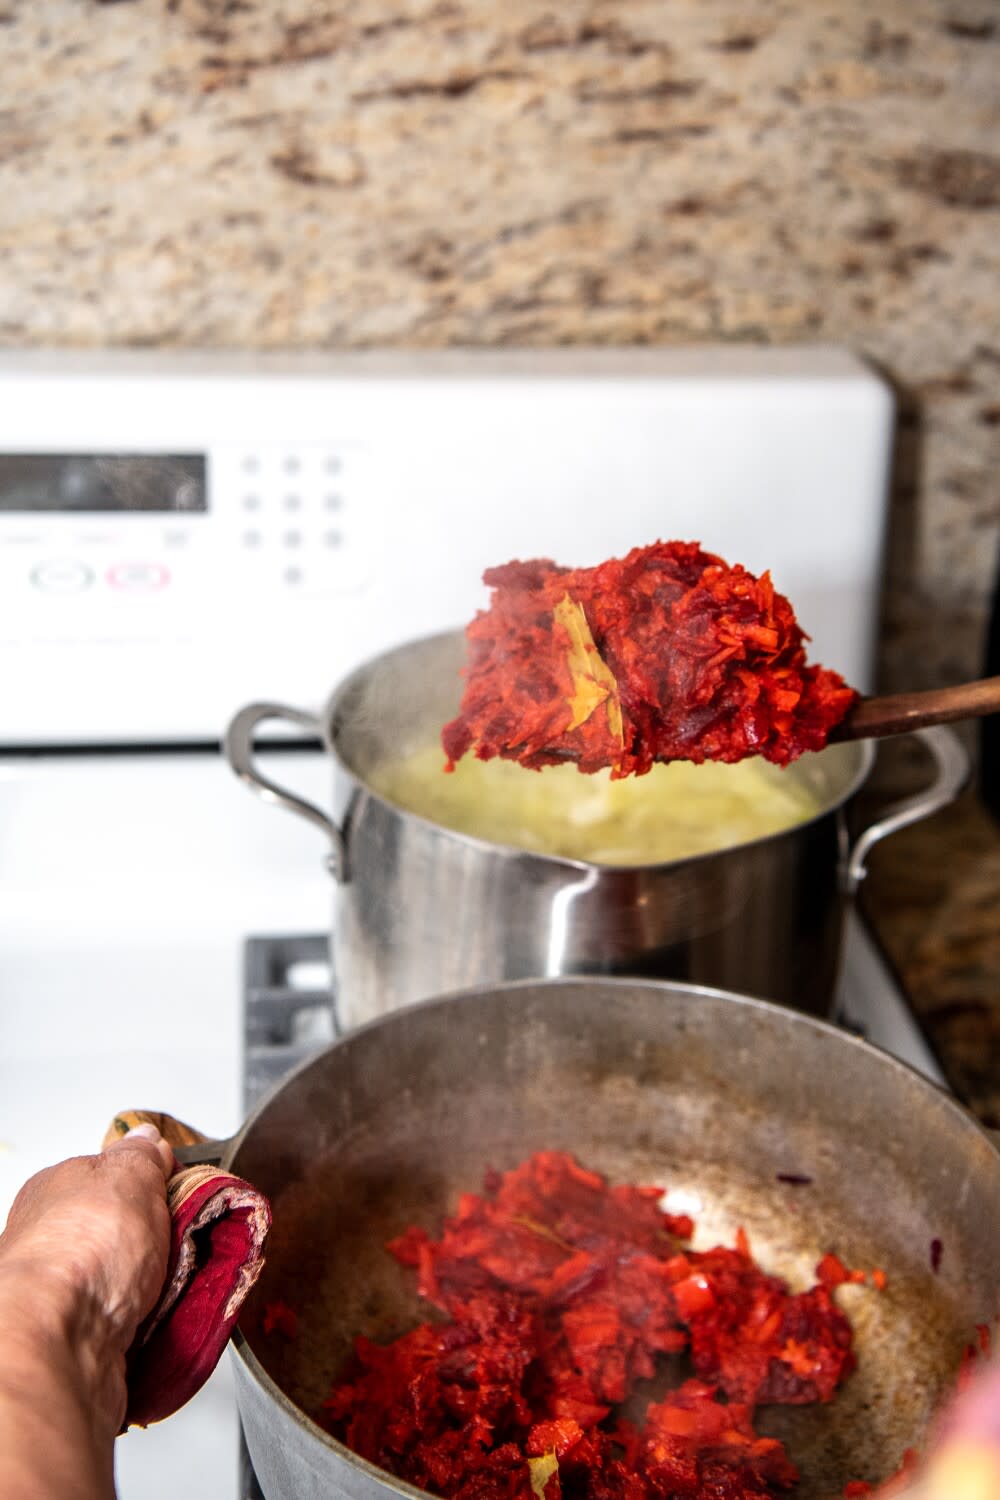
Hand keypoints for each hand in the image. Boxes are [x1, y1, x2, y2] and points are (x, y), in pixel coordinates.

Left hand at [0, 1125, 172, 1499]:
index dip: (153, 1183)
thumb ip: (141, 1156)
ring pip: (133, 1281)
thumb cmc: (81, 1253)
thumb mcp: (128, 1175)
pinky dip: (156, 1322)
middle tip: (188, 1241)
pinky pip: (134, 1325)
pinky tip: (166, 1317)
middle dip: (163, 1239)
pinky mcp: (81, 1342)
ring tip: (183, 1282)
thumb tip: (146, 1140)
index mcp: (57, 1192)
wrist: (61, 1343)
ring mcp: (65, 1295)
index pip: (112, 1176)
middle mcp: (53, 1243)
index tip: (183, 1191)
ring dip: (165, 1284)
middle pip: (125, 1232)